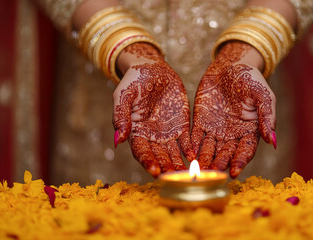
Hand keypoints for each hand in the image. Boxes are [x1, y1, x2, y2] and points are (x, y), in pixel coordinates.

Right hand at [113, 43, 194, 176]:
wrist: (153, 68)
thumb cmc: (134, 81)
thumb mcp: (123, 95)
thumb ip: (120, 116)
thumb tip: (118, 140)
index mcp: (136, 132)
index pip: (141, 152)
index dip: (147, 162)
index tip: (155, 172)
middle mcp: (152, 137)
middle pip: (159, 157)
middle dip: (166, 168)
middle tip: (174, 178)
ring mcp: (167, 133)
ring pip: (173, 153)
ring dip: (178, 164)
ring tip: (186, 174)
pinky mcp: (182, 125)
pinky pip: (186, 141)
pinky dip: (190, 149)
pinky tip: (194, 156)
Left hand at [192, 41, 276, 177]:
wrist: (230, 65)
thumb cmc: (250, 78)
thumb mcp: (263, 95)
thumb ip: (267, 117)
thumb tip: (273, 141)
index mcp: (249, 131)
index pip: (245, 151)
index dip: (239, 162)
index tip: (233, 172)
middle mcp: (232, 135)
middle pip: (226, 154)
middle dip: (219, 164)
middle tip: (212, 174)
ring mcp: (216, 130)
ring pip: (210, 149)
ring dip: (205, 160)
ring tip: (199, 170)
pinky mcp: (201, 123)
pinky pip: (195, 137)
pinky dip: (192, 147)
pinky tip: (188, 155)